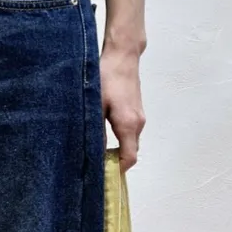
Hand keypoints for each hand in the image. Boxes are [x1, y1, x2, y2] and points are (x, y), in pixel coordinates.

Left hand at [100, 28, 145, 170]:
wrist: (122, 56)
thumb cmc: (107, 77)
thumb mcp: (95, 105)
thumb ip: (95, 130)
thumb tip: (91, 152)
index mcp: (128, 124)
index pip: (128, 158)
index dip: (116, 170)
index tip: (102, 175)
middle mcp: (138, 123)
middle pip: (129, 152)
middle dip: (114, 162)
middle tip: (94, 165)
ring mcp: (139, 117)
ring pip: (129, 142)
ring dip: (115, 150)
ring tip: (95, 151)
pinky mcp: (136, 111)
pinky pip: (129, 133)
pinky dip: (119, 140)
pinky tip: (102, 135)